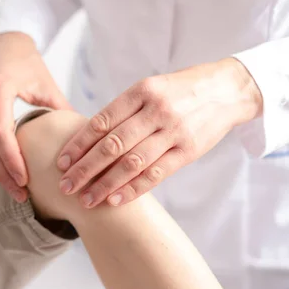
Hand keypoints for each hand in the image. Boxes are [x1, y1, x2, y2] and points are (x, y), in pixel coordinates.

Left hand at [56, 58, 262, 206]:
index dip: (78, 144)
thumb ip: (123, 111)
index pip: (102, 121)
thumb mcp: (150, 88)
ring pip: (132, 163)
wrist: (227, 89)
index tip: (61, 162)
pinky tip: (114, 200)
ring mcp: (174, 132)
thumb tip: (87, 138)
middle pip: (112, 145)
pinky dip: (133, 189)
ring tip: (86, 199)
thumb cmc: (179, 91)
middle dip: (85, 169)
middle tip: (65, 186)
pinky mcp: (188, 151)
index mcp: (141, 91)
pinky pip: (156, 174)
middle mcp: (156, 111)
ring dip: (105, 184)